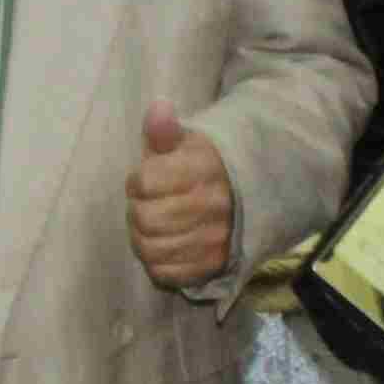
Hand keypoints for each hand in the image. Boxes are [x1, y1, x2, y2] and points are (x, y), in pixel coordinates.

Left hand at [125, 100, 237, 291]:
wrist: (245, 194)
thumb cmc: (202, 165)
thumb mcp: (185, 141)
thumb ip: (166, 129)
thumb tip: (158, 109)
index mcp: (204, 169)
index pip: (146, 182)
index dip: (137, 181)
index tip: (145, 179)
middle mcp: (213, 205)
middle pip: (146, 219)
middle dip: (138, 210)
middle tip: (147, 204)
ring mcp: (215, 239)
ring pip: (152, 249)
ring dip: (143, 237)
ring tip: (153, 225)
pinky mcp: (213, 266)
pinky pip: (166, 273)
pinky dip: (157, 262)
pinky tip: (164, 245)